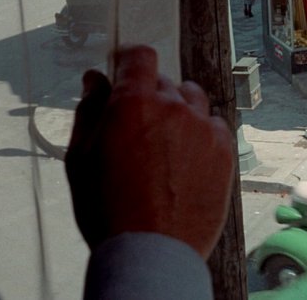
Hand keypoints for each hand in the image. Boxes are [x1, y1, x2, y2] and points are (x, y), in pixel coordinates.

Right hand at [66, 45, 233, 258]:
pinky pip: (215, 126)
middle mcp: (175, 108)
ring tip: (164, 144)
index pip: (140, 57)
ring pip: (194, 101)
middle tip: (138, 127)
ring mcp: (205, 128)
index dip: (131, 60)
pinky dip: (202, 133)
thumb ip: (90, 111)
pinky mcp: (226, 150)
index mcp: (134, 104)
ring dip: (179, 111)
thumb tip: (96, 80)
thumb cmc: (109, 208)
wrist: (154, 250)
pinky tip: (186, 159)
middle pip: (166, 83)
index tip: (126, 68)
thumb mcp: (80, 158)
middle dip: (151, 97)